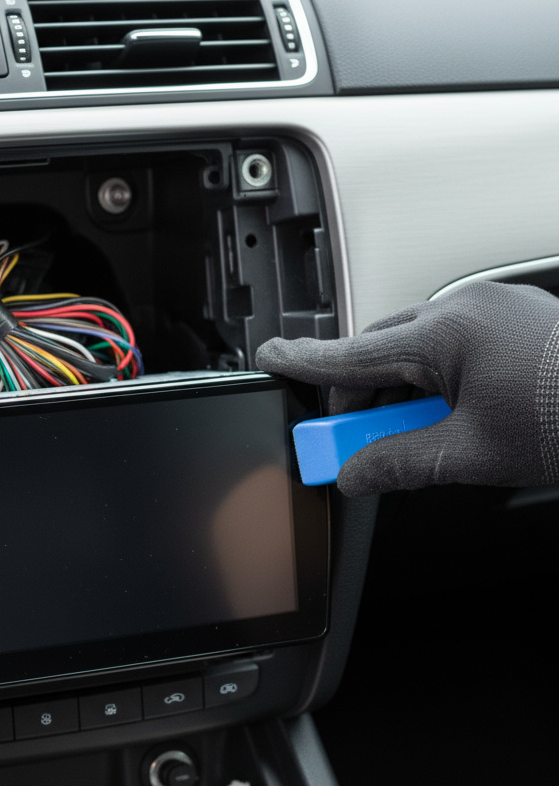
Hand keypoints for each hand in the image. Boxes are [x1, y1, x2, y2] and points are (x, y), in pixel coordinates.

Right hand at [256, 282, 558, 495]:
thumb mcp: (470, 453)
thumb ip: (398, 463)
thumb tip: (356, 474)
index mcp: (446, 333)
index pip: (350, 352)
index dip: (302, 361)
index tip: (271, 360)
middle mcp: (465, 310)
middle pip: (379, 352)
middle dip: (359, 397)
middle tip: (352, 445)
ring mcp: (492, 312)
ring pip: (415, 350)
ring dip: (401, 392)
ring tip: (415, 436)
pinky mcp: (514, 322)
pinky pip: (450, 347)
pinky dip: (434, 381)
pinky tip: (448, 415)